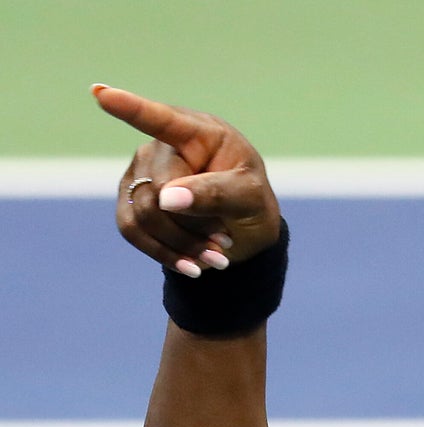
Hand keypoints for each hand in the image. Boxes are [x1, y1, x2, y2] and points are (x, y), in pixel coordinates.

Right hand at [93, 85, 280, 277]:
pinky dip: (164, 253)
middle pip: (158, 191)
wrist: (242, 229)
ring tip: (217, 259)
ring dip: (182, 244)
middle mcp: (161, 146)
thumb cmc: (251, 201)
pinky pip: (132, 230)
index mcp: (198, 132)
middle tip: (225, 244)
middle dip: (192, 225)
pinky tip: (191, 266)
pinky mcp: (130, 200)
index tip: (100, 93)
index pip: (161, 119)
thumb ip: (216, 193)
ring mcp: (141, 172)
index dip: (130, 107)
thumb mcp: (250, 198)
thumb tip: (166, 199)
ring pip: (143, 215)